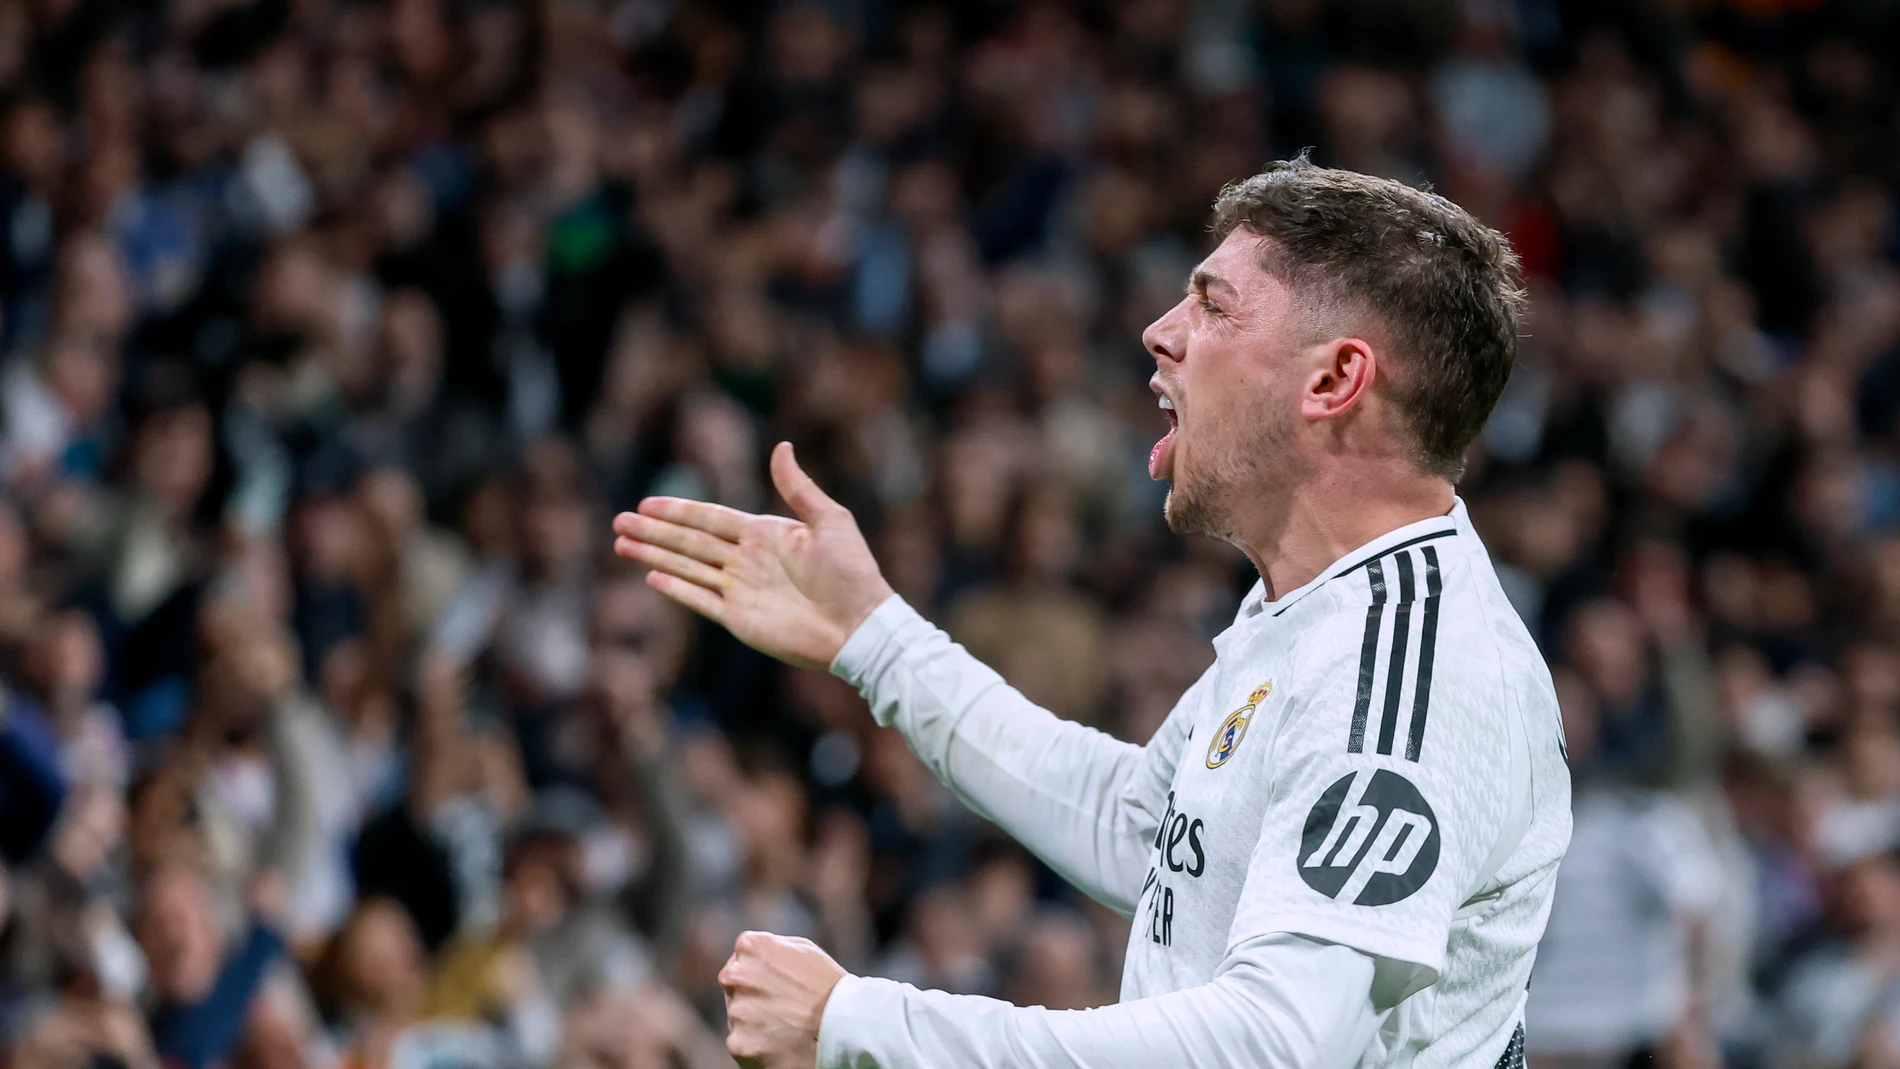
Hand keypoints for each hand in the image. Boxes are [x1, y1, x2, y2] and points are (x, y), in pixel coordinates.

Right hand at [612, 442, 893, 668]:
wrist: (860, 626)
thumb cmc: (852, 571)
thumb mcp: (830, 520)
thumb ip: (798, 487)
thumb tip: (782, 446)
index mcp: (765, 534)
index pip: (711, 518)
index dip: (678, 510)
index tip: (646, 503)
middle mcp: (747, 561)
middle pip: (690, 541)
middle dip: (654, 531)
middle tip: (618, 521)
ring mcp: (741, 591)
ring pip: (687, 568)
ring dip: (655, 556)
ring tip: (621, 545)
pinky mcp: (740, 619)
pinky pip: (701, 600)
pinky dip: (677, 589)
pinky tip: (652, 576)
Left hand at [719, 931, 846, 1068]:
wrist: (843, 1026)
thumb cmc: (829, 984)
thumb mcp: (804, 949)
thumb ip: (772, 948)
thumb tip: (753, 955)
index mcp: (750, 947)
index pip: (741, 959)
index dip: (760, 973)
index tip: (777, 984)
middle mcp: (735, 976)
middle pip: (734, 987)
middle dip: (752, 995)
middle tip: (781, 1007)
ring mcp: (736, 1012)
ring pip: (738, 1017)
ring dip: (755, 1021)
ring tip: (786, 1027)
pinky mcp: (738, 1044)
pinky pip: (741, 1044)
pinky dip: (757, 1046)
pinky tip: (780, 1044)